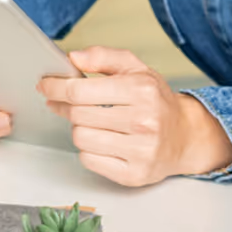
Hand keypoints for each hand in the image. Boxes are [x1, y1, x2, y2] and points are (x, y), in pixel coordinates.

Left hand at [39, 48, 231, 185]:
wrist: (185, 137)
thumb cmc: (156, 101)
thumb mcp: (136, 69)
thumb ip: (103, 57)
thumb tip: (73, 57)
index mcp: (142, 90)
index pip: (80, 91)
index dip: (56, 87)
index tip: (46, 85)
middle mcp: (144, 121)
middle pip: (77, 115)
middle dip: (66, 106)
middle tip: (65, 103)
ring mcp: (140, 151)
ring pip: (80, 138)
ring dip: (79, 129)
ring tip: (92, 122)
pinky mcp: (134, 174)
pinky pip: (89, 160)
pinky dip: (88, 150)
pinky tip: (101, 141)